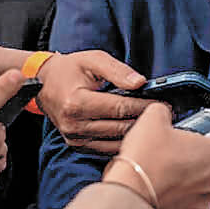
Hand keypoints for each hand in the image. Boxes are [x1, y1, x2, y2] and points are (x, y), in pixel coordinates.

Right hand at [36, 50, 153, 153]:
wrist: (43, 84)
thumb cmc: (69, 69)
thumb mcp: (92, 59)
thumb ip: (117, 70)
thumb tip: (140, 82)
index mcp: (77, 102)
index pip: (119, 108)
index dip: (143, 106)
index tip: (163, 104)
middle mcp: (74, 124)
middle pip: (120, 127)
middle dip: (144, 121)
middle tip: (166, 115)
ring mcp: (75, 138)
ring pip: (116, 141)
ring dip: (137, 134)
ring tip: (154, 125)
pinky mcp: (77, 145)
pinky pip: (106, 148)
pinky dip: (123, 141)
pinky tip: (137, 134)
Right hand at [104, 104, 209, 208]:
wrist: (130, 188)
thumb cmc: (149, 157)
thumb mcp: (154, 118)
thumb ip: (164, 111)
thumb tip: (161, 112)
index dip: (205, 144)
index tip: (190, 141)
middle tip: (193, 163)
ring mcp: (200, 202)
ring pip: (207, 197)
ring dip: (194, 188)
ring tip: (171, 176)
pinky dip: (176, 201)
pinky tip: (160, 189)